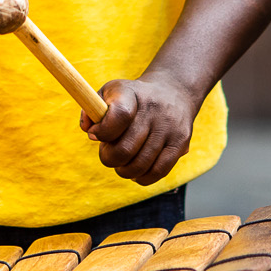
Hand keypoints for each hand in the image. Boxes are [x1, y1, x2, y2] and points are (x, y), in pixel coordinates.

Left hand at [82, 75, 199, 185]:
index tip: (95, 134)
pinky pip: (159, 171)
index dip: (103, 131)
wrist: (173, 92)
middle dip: (109, 158)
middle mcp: (153, 110)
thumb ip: (91, 110)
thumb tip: (89, 131)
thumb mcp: (110, 93)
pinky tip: (136, 171)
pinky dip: (143, 177)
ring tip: (122, 162)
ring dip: (124, 170)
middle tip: (109, 152)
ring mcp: (169, 128)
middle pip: (126, 149)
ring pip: (140, 164)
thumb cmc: (132, 98)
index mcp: (131, 94)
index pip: (119, 116)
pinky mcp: (180, 143)